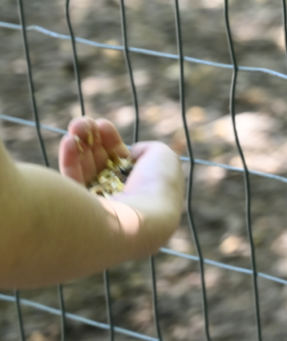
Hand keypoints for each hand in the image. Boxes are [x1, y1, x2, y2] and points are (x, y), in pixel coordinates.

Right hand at [60, 116, 184, 250]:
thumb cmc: (157, 185)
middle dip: (90, 139)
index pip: (118, 160)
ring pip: (83, 170)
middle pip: (98, 162)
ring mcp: (95, 206)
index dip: (110, 140)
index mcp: (138, 188)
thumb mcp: (162, 156)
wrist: (140, 219)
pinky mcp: (76, 213)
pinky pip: (71, 182)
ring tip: (76, 125)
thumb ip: (148, 149)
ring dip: (78, 145)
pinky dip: (69, 160)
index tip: (102, 124)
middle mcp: (116, 198)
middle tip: (82, 122)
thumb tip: (132, 153)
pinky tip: (69, 141)